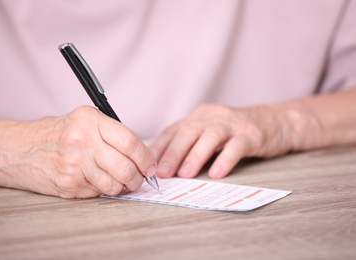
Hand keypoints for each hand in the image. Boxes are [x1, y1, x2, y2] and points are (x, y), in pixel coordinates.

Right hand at [0, 106, 156, 197]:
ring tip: (123, 182)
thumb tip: (142, 155)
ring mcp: (74, 165)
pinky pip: (98, 192)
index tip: (152, 166)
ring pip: (114, 184)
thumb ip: (110, 133)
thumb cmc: (55, 134)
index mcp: (89, 120)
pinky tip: (98, 181)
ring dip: (124, 187)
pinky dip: (104, 190)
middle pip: (125, 167)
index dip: (146, 157)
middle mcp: (82, 141)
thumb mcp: (82, 121)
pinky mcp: (68, 184)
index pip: (129, 141)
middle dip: (139, 178)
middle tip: (140, 179)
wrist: (17, 149)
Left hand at [149, 103, 295, 178]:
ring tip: (185, 174)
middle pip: (188, 131)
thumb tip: (165, 166)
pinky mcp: (251, 134)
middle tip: (162, 173)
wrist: (276, 121)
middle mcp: (212, 116)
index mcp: (199, 116)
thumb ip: (191, 143)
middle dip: (173, 153)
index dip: (159, 147)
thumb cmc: (236, 132)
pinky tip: (217, 173)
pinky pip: (236, 146)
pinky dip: (225, 159)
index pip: (174, 130)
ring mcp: (232, 123)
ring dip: (195, 156)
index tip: (146, 164)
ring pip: (210, 136)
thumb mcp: (210, 131)